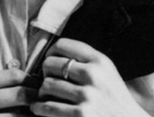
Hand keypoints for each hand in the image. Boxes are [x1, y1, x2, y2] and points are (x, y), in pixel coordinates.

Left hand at [31, 38, 148, 116]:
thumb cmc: (114, 98)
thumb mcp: (107, 72)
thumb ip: (86, 60)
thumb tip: (52, 55)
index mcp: (100, 60)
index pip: (63, 45)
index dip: (50, 52)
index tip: (49, 60)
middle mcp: (94, 75)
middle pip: (51, 64)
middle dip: (45, 73)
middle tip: (48, 80)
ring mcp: (87, 95)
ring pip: (47, 85)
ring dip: (43, 92)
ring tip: (46, 95)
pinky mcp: (81, 114)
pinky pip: (48, 107)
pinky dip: (40, 108)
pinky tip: (40, 108)